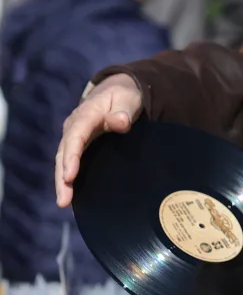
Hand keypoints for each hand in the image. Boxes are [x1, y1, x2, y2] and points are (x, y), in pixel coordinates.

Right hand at [55, 74, 142, 207]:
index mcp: (87, 114)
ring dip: (62, 181)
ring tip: (63, 202)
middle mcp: (74, 126)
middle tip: (63, 200)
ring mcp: (74, 136)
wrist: (116, 91)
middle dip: (62, 176)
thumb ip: (124, 110)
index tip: (69, 175)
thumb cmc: (124, 96)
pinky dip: (69, 178)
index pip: (76, 136)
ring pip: (64, 160)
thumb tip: (120, 121)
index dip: (72, 156)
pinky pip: (71, 162)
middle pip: (64, 152)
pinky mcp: (78, 145)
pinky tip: (72, 195)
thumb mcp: (128, 98)